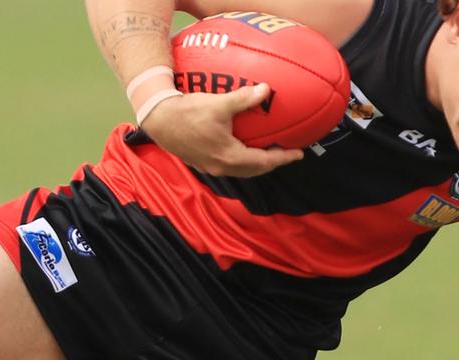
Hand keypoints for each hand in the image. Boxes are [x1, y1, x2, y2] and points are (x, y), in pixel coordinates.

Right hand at [139, 83, 303, 177]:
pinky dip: (242, 160)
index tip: (299, 153)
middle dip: (272, 163)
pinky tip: (242, 148)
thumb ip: (243, 98)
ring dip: (256, 163)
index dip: (282, 158)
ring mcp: (209, 166)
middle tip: (287, 154)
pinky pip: (228, 165)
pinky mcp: (201, 161)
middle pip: (253, 170)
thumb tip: (266, 89)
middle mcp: (220, 166)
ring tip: (268, 153)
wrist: (159, 120)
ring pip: (240, 170)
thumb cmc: (188, 112)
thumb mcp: (218, 103)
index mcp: (228, 156)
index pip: (263, 162)